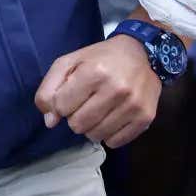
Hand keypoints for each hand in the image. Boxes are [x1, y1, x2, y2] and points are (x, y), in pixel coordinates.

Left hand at [34, 36, 160, 147]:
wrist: (142, 53)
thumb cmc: (101, 58)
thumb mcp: (70, 62)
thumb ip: (50, 89)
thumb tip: (50, 121)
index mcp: (94, 71)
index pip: (62, 107)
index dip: (62, 104)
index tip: (71, 96)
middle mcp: (116, 89)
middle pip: (78, 125)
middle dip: (76, 117)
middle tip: (86, 104)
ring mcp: (133, 105)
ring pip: (96, 136)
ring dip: (92, 127)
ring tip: (99, 110)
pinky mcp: (145, 117)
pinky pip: (115, 142)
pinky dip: (109, 134)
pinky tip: (112, 118)